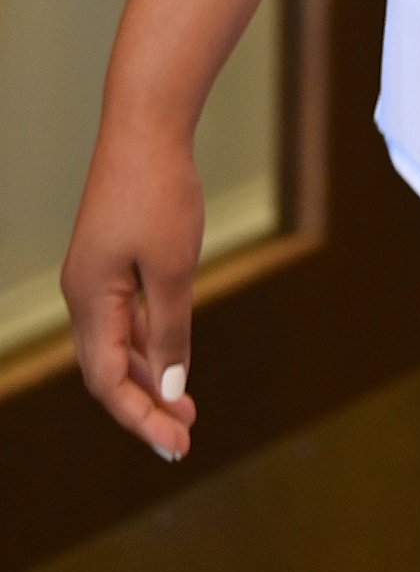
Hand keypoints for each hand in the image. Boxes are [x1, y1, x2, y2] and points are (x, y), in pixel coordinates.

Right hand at [61, 111, 203, 460]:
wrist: (146, 126)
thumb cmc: (160, 191)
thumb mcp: (174, 267)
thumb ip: (172, 330)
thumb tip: (173, 387)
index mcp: (88, 300)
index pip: (108, 381)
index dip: (140, 417)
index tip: (176, 445)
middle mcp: (82, 294)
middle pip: (107, 370)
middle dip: (144, 406)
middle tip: (183, 436)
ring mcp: (94, 275)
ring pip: (116, 344)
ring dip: (149, 375)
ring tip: (185, 408)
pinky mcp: (109, 258)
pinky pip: (123, 317)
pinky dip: (148, 341)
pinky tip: (172, 355)